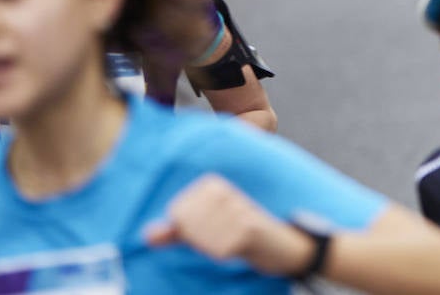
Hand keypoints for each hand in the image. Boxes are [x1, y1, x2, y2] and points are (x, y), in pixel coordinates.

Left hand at [144, 174, 312, 277]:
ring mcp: (236, 210)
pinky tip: (240, 248)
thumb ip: (179, 231)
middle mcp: (225, 192)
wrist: (292, 242)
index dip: (191, 230)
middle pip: (187, 227)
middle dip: (203, 240)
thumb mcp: (211, 229)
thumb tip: (148, 235)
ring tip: (234, 240)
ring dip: (216, 246)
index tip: (216, 227)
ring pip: (201, 239)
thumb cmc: (245, 234)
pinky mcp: (246, 230)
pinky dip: (226, 254)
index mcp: (214, 186)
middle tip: (227, 236)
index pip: (178, 214)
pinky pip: (218, 250)